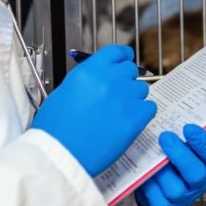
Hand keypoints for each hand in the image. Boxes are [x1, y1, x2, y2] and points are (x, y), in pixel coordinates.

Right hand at [30, 45, 155, 175]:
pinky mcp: (136, 118)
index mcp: (90, 71)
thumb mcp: (64, 92)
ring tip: (118, 113)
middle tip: (117, 95)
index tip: (125, 60)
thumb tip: (100, 76)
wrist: (60, 154)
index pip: (116, 51)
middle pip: (130, 70)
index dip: (123, 56)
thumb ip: (87, 79)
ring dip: (133, 98)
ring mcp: (125, 98)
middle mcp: (110, 80)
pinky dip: (142, 113)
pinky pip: (150, 107)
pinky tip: (128, 122)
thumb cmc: (56, 128)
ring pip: (142, 89)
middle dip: (126, 80)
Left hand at [135, 123, 205, 205]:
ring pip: (175, 189)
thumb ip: (204, 131)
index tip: (187, 127)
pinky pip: (157, 200)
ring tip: (151, 156)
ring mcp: (182, 198)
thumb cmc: (176, 156)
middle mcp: (198, 183)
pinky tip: (145, 172)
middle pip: (196, 174)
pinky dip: (149, 186)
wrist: (159, 182)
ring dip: (162, 171)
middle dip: (181, 155)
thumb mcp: (190, 142)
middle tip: (165, 137)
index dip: (201, 141)